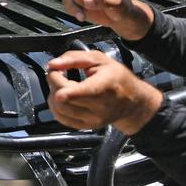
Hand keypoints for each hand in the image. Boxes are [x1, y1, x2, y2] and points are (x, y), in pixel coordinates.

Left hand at [46, 50, 162, 134]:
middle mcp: (99, 107)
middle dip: (54, 82)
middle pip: (62, 99)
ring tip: (63, 85)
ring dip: (53, 94)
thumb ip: (74, 58)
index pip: (80, 92)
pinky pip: (61, 118)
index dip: (63, 88)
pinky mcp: (86, 126)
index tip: (55, 79)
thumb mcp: (99, 59)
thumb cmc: (117, 78)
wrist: (131, 101)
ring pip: (59, 110)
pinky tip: (64, 96)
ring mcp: (92, 120)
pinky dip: (57, 106)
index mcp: (105, 86)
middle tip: (59, 73)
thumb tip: (53, 64)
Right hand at [59, 0, 152, 39]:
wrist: (119, 18)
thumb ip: (104, 1)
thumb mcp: (117, 2)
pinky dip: (72, 11)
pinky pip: (67, 3)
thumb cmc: (122, 6)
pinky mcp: (76, 2)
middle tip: (86, 5)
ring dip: (73, 5)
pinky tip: (82, 16)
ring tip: (82, 16)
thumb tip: (87, 3)